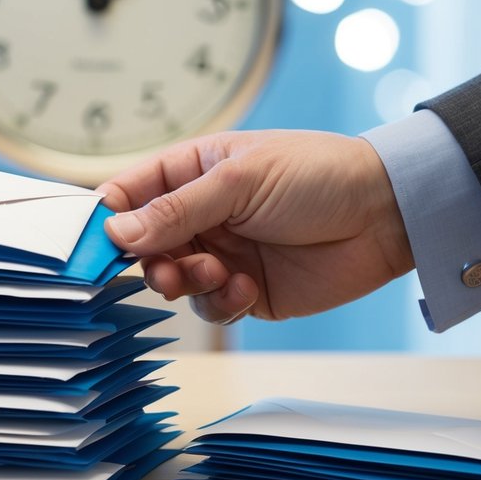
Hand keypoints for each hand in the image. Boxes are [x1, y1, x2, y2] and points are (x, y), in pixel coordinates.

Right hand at [96, 130, 413, 323]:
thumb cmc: (318, 174)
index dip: (107, 220)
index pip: (129, 194)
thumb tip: (116, 230)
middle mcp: (200, 214)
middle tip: (164, 268)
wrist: (387, 214)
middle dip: (149, 261)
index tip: (93, 245)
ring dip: (185, 282)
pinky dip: (219, 302)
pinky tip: (243, 287)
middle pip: (143, 246)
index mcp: (191, 172)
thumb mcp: (239, 180)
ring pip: (173, 280)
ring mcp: (222, 253)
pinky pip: (210, 307)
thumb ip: (176, 210)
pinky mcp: (246, 290)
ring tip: (214, 273)